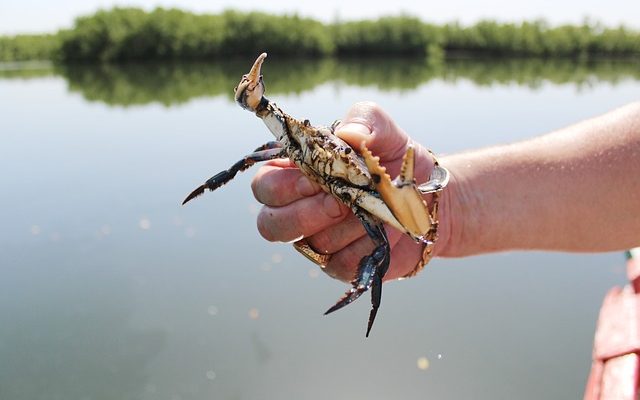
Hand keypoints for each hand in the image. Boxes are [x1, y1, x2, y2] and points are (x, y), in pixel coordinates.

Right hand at [251, 102, 447, 281]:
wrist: (428, 195)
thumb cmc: (392, 158)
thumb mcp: (382, 129)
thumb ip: (364, 119)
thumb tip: (349, 133)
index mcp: (293, 174)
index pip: (264, 187)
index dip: (284, 187)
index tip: (317, 179)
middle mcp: (296, 210)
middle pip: (270, 224)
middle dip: (306, 214)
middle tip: (340, 202)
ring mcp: (316, 241)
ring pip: (310, 243)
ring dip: (346, 226)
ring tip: (374, 210)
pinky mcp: (340, 265)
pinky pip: (339, 264)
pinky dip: (363, 248)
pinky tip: (381, 233)